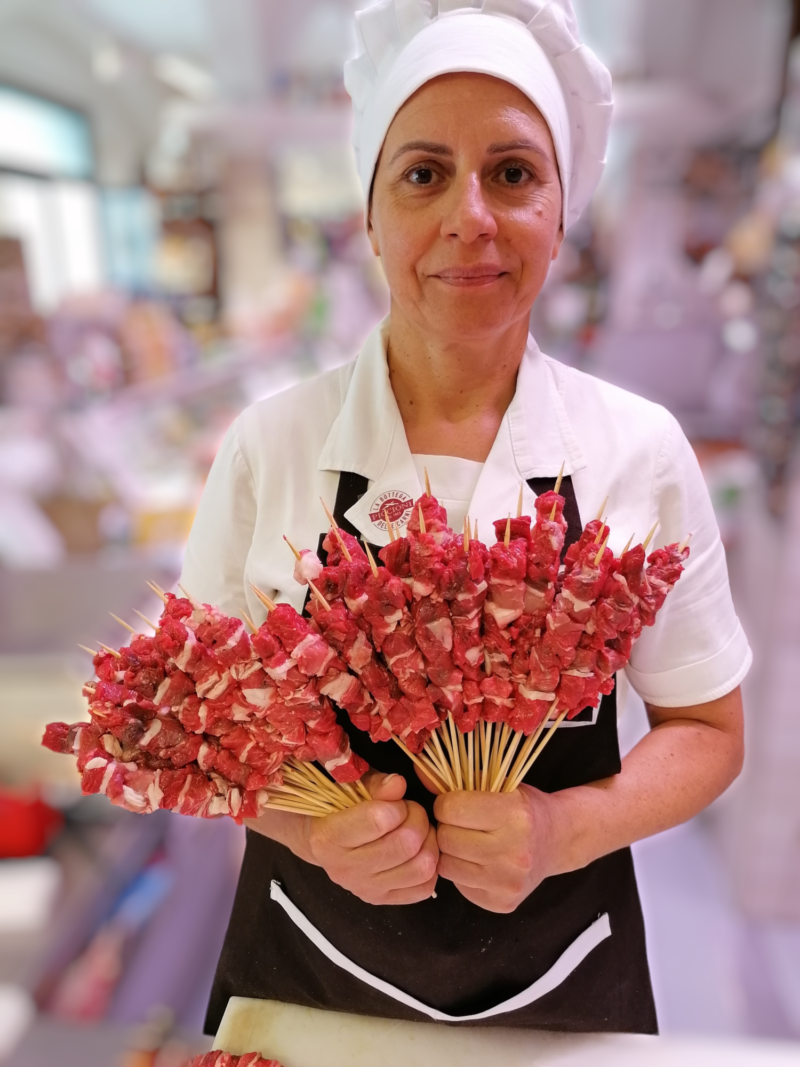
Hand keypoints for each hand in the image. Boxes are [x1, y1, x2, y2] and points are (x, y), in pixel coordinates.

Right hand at [306, 772, 438, 904]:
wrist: (323, 842)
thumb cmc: (339, 808)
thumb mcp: (351, 787)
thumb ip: (375, 784)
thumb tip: (398, 784)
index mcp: (329, 837)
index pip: (379, 820)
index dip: (398, 806)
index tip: (397, 802)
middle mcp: (345, 869)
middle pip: (406, 844)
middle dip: (417, 819)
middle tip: (411, 812)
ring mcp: (365, 889)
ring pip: (420, 868)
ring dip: (428, 842)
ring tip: (418, 830)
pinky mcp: (382, 900)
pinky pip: (424, 888)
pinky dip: (431, 867)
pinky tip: (419, 851)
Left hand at [434, 786, 561, 912]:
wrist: (559, 840)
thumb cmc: (525, 808)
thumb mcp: (498, 784)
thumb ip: (456, 779)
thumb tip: (418, 770)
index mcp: (514, 816)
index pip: (450, 809)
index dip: (446, 803)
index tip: (455, 802)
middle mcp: (513, 852)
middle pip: (446, 839)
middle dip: (447, 828)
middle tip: (462, 824)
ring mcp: (508, 882)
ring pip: (446, 865)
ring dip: (451, 851)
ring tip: (469, 841)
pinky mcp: (502, 903)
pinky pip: (459, 886)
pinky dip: (463, 871)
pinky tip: (480, 861)